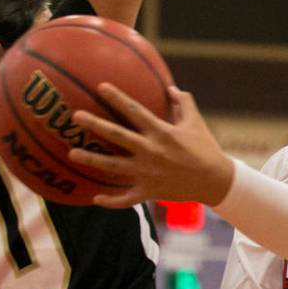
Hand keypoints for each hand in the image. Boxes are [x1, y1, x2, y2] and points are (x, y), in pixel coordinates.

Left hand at [69, 84, 234, 207]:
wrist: (215, 181)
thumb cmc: (206, 149)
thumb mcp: (196, 123)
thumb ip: (183, 103)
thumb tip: (171, 88)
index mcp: (161, 132)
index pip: (135, 111)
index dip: (117, 98)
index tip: (101, 87)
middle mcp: (151, 151)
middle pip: (117, 136)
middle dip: (95, 125)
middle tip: (75, 116)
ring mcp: (147, 173)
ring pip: (113, 167)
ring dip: (92, 160)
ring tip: (72, 153)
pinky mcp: (149, 191)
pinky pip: (126, 198)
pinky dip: (111, 201)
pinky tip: (96, 199)